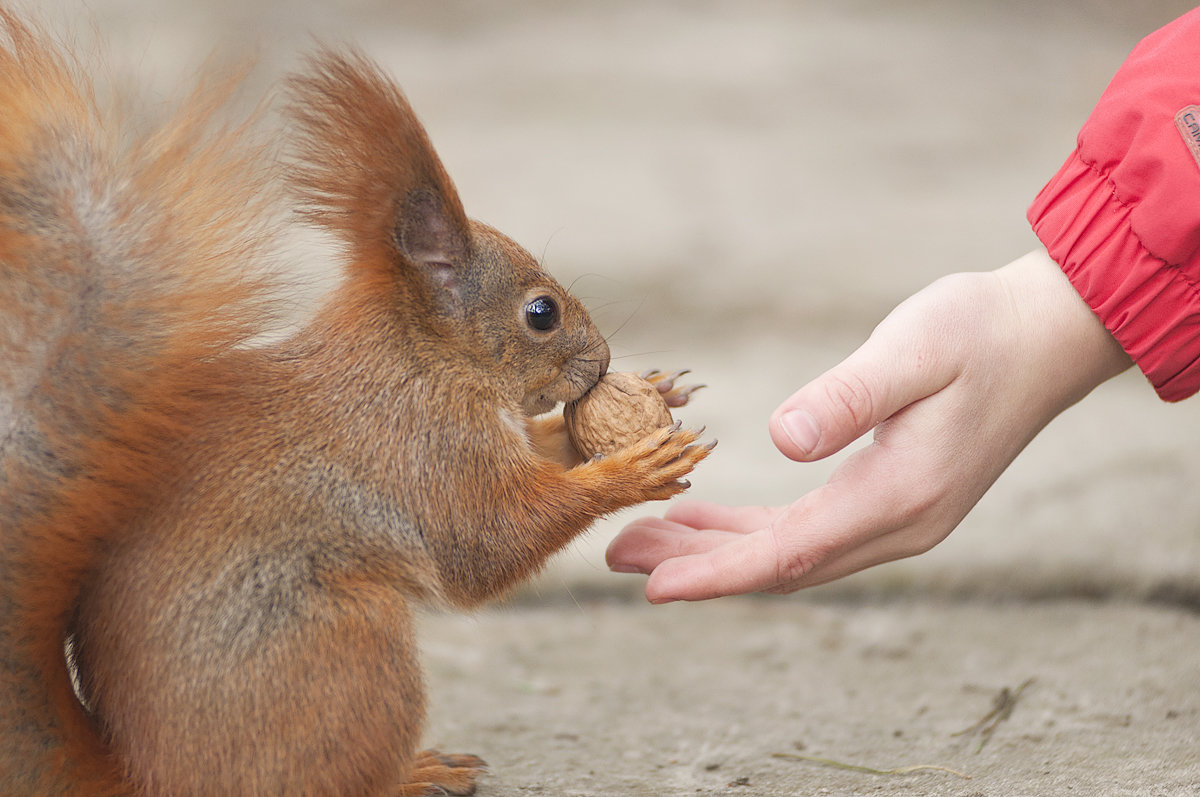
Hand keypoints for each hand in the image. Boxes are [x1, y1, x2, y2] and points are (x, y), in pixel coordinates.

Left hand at [606, 248, 1131, 601]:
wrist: (1046, 337)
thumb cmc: (979, 332)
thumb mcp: (913, 349)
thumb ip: (849, 397)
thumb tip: (783, 440)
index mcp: (900, 495)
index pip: (790, 552)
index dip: (716, 572)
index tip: (651, 585)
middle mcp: (901, 524)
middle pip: (782, 564)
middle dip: (698, 565)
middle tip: (619, 553)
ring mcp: (900, 518)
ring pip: (792, 553)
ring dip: (717, 550)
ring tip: (646, 540)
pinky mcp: (893, 499)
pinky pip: (809, 532)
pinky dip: (752, 533)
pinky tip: (709, 522)